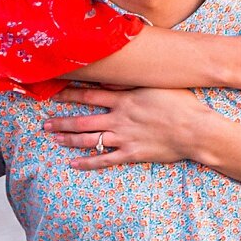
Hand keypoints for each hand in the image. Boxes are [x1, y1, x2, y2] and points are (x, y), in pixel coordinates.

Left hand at [46, 86, 212, 168]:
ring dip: (68, 139)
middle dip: (61, 121)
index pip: (89, 95)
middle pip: (83, 121)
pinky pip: (105, 160)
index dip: (69, 94)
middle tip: (44, 123)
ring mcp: (124, 138)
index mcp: (124, 100)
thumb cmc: (181, 103)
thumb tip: (108, 77)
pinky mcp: (132, 154)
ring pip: (89, 140)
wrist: (196, 130)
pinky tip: (73, 164)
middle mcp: (119, 119)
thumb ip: (131, 81)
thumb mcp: (156, 84)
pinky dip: (88, 162)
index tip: (53, 93)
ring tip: (53, 138)